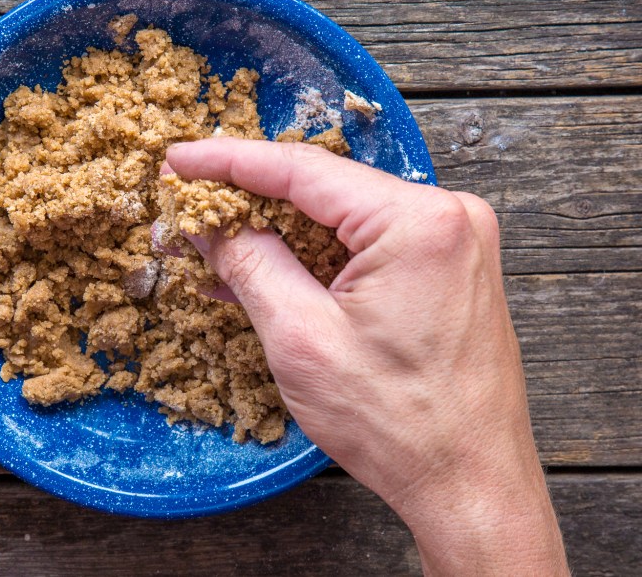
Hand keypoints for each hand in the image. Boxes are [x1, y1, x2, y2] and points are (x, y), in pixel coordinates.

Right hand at [166, 140, 567, 575]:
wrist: (471, 486)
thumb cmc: (400, 425)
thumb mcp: (301, 338)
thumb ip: (249, 263)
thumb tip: (207, 223)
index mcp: (418, 221)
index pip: (302, 169)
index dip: (228, 161)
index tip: (177, 160)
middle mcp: (446, 215)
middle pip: (323, 189)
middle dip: (250, 199)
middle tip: (189, 205)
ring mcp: (452, 242)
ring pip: (339, 217)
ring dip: (277, 232)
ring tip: (213, 245)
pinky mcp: (445, 270)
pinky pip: (363, 246)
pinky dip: (312, 257)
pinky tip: (262, 271)